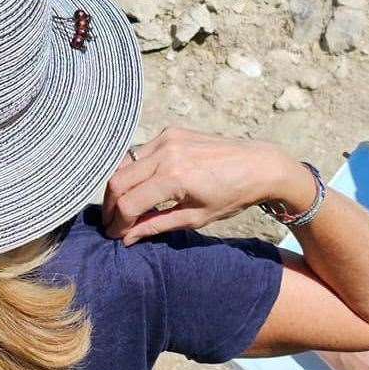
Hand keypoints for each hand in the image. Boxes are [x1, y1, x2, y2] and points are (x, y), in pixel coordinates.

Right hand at [101, 128, 299, 245]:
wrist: (257, 165)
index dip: (117, 224)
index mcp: (174, 178)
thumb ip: (157, 226)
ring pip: (124, 164)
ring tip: (124, 208)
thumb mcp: (195, 218)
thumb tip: (126, 238)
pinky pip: (140, 152)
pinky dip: (134, 171)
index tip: (114, 236)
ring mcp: (166, 138)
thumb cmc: (231, 196)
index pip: (128, 203)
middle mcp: (165, 153)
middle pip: (118, 181)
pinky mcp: (170, 132)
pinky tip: (142, 187)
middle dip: (110, 206)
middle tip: (112, 224)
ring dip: (119, 187)